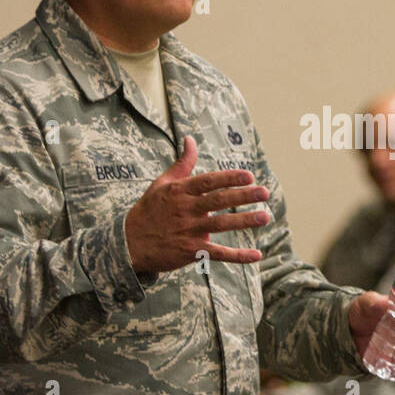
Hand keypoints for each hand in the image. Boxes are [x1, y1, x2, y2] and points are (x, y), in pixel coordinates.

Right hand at [124, 136, 269, 272]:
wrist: (128, 243)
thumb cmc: (149, 210)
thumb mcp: (162, 183)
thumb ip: (182, 163)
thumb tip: (191, 139)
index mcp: (179, 191)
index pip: (208, 182)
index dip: (228, 178)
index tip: (248, 176)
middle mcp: (185, 210)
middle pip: (218, 201)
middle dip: (242, 196)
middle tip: (264, 192)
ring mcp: (188, 231)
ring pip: (221, 225)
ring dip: (244, 221)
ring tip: (265, 216)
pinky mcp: (190, 251)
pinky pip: (217, 253)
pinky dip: (238, 256)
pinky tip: (256, 255)